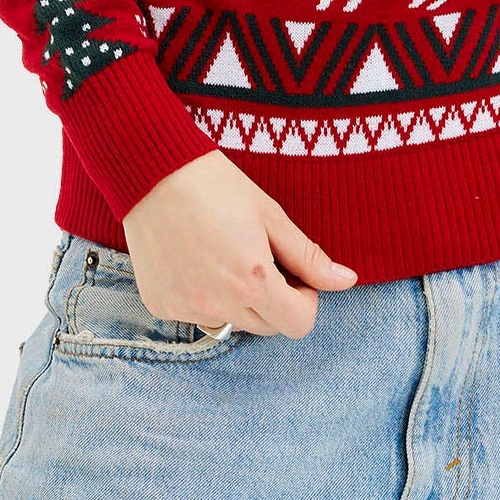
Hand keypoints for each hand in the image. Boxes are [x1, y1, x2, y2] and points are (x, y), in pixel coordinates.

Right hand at [120, 151, 357, 336]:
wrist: (151, 172)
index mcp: (252, 282)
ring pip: (232, 323)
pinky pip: (197, 315)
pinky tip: (196, 260)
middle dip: (275, 301)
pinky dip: (204, 297)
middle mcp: (218, 304)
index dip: (305, 300)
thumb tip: (348, 281)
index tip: (293, 272)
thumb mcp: (270, 216)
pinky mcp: (161, 306)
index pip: (299, 325)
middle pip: (267, 328)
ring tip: (225, 256)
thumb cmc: (216, 185)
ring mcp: (186, 309)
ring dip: (239, 302)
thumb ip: (309, 257)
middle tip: (261, 258)